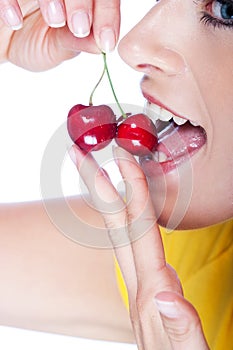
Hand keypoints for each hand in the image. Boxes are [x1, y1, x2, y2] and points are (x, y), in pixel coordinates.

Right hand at [0, 0, 119, 70]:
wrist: (0, 40)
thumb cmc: (31, 40)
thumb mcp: (56, 47)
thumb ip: (76, 43)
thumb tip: (101, 46)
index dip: (108, 14)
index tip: (106, 41)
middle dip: (82, 2)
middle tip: (79, 27)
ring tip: (54, 20)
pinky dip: (11, 2)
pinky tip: (15, 21)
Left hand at [69, 144, 209, 349]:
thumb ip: (180, 327)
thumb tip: (167, 297)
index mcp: (149, 291)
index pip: (138, 230)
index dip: (132, 193)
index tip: (122, 161)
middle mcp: (139, 283)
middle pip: (116, 224)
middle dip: (97, 186)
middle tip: (81, 155)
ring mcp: (140, 286)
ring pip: (120, 232)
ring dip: (108, 199)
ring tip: (98, 172)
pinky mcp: (147, 291)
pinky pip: (133, 247)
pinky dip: (127, 221)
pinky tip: (128, 213)